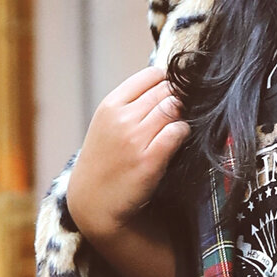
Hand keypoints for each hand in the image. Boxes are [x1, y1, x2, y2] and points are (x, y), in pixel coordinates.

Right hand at [65, 62, 187, 276]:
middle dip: (178, 100)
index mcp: (110, 105)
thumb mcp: (106, 123)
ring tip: (176, 128)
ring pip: (175, 108)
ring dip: (182, 116)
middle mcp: (121, 119)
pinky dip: (183, 133)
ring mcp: (135, 139)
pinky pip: (178, 132)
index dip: (167, 83)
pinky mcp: (149, 160)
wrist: (93, 201)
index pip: (152, 75)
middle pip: (167, 91)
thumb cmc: (104, 159)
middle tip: (179, 114)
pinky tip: (178, 142)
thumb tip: (168, 83)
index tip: (170, 96)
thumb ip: (131, 102)